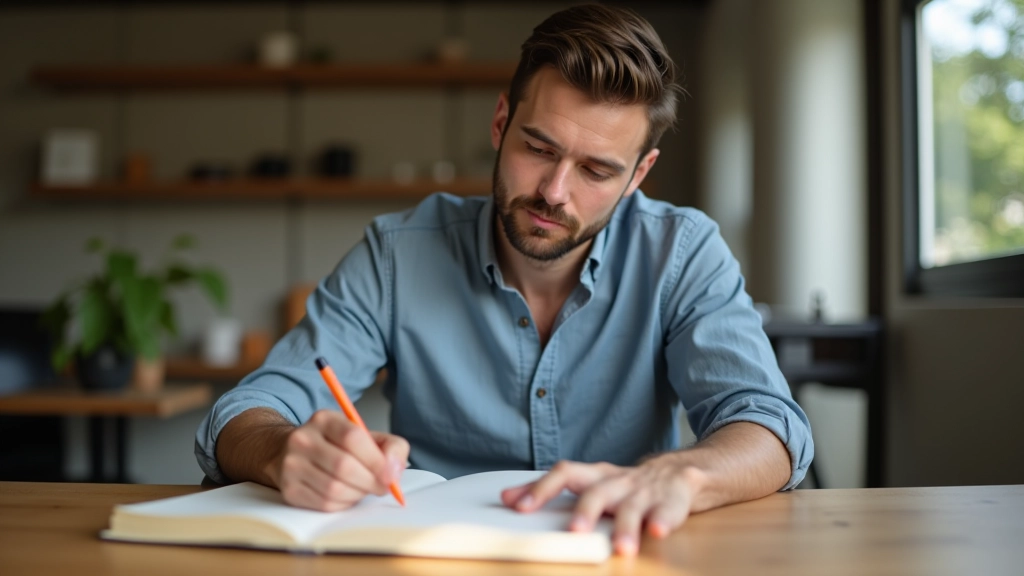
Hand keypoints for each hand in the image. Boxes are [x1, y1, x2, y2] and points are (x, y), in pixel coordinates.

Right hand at [271, 409, 408, 511]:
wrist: (292, 454)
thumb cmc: (337, 447)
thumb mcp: (366, 436)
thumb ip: (390, 447)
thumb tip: (395, 471)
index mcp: (324, 419)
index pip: (353, 438)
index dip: (376, 460)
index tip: (391, 476)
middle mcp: (303, 439)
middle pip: (343, 466)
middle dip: (370, 482)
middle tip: (381, 487)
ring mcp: (292, 465)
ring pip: (334, 489)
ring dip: (357, 494)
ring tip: (362, 489)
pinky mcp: (289, 489)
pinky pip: (324, 504)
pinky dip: (343, 504)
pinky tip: (346, 496)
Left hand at [500, 457, 707, 555]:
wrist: (678, 473)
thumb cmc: (624, 485)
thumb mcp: (590, 483)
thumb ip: (551, 490)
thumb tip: (506, 498)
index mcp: (595, 475)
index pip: (565, 473)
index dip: (541, 488)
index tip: (519, 506)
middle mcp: (617, 482)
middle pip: (598, 492)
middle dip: (586, 511)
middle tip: (574, 531)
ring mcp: (645, 492)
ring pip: (632, 507)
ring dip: (626, 527)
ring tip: (621, 547)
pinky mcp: (671, 502)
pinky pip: (667, 511)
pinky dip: (662, 520)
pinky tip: (656, 531)